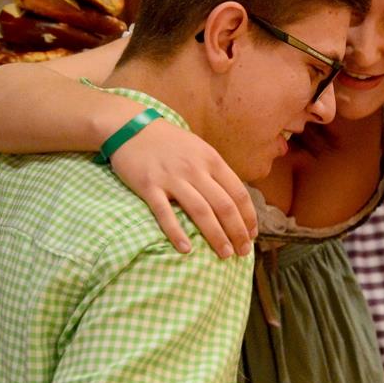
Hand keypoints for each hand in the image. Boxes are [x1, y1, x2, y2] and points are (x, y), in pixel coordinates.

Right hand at [109, 120, 256, 257]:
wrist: (131, 127)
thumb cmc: (169, 141)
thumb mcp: (199, 148)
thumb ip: (215, 171)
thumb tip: (234, 198)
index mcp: (211, 160)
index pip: (238, 192)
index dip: (248, 216)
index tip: (252, 234)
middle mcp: (195, 169)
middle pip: (224, 206)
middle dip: (237, 232)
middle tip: (242, 252)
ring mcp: (172, 178)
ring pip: (201, 211)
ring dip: (216, 236)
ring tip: (224, 254)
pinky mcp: (149, 186)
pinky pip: (165, 213)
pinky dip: (176, 233)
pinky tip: (186, 249)